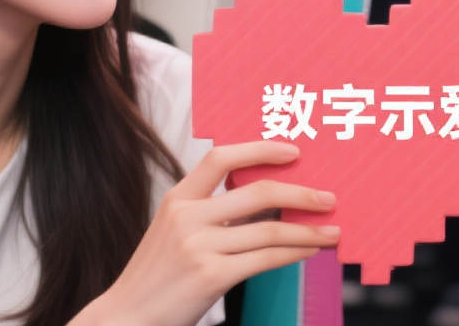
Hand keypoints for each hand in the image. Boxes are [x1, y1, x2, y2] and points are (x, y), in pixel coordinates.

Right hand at [89, 142, 337, 325]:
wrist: (127, 316)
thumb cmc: (157, 276)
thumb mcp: (173, 232)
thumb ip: (209, 213)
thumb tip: (269, 205)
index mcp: (177, 199)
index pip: (220, 158)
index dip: (260, 149)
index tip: (293, 151)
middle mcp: (187, 217)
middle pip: (258, 193)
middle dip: (301, 194)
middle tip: (329, 198)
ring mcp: (198, 247)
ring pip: (269, 231)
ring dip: (307, 231)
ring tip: (331, 231)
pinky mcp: (211, 276)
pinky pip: (265, 260)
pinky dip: (294, 254)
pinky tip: (309, 250)